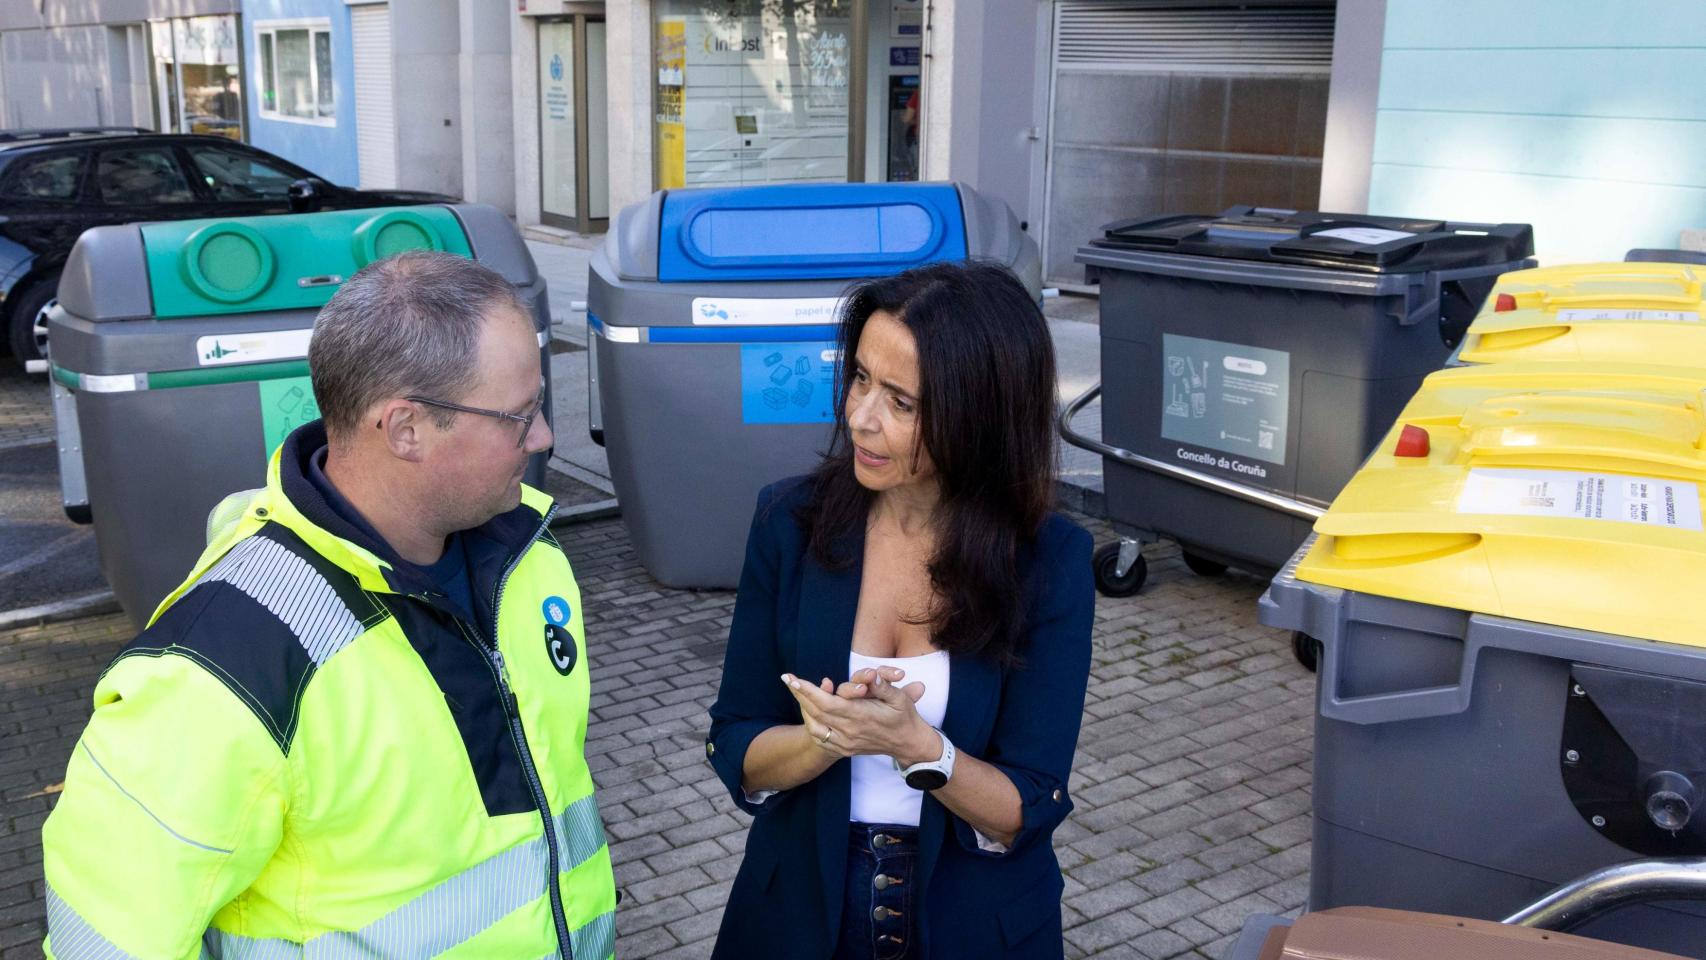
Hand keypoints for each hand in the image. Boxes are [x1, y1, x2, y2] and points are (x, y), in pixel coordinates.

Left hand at [782, 672, 937, 764]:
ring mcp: (845, 743)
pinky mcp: (844, 749)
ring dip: (803, 707)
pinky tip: (808, 710)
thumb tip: (871, 675)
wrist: (908, 743)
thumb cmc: (903, 716)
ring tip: (797, 690)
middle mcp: (850, 731)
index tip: (793, 678)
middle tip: (787, 678)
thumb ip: (883, 685)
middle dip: (799, 694)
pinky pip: (819, 738)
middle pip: (815, 712)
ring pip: (814, 726)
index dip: (808, 690)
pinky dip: (810, 723)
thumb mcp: (900, 697)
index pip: (827, 703)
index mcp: (862, 716)